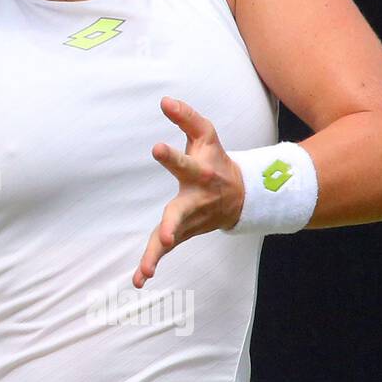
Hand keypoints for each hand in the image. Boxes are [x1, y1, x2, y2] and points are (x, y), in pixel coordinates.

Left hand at [133, 97, 243, 288]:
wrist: (243, 197)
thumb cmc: (217, 160)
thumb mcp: (207, 135)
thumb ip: (187, 118)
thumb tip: (164, 100)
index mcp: (200, 175)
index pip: (184, 163)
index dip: (171, 156)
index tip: (156, 147)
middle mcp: (196, 201)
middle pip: (181, 213)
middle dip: (172, 224)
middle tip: (165, 236)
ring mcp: (190, 220)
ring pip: (172, 238)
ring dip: (158, 254)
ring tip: (145, 271)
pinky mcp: (182, 233)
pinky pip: (165, 251)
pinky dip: (152, 264)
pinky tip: (138, 280)